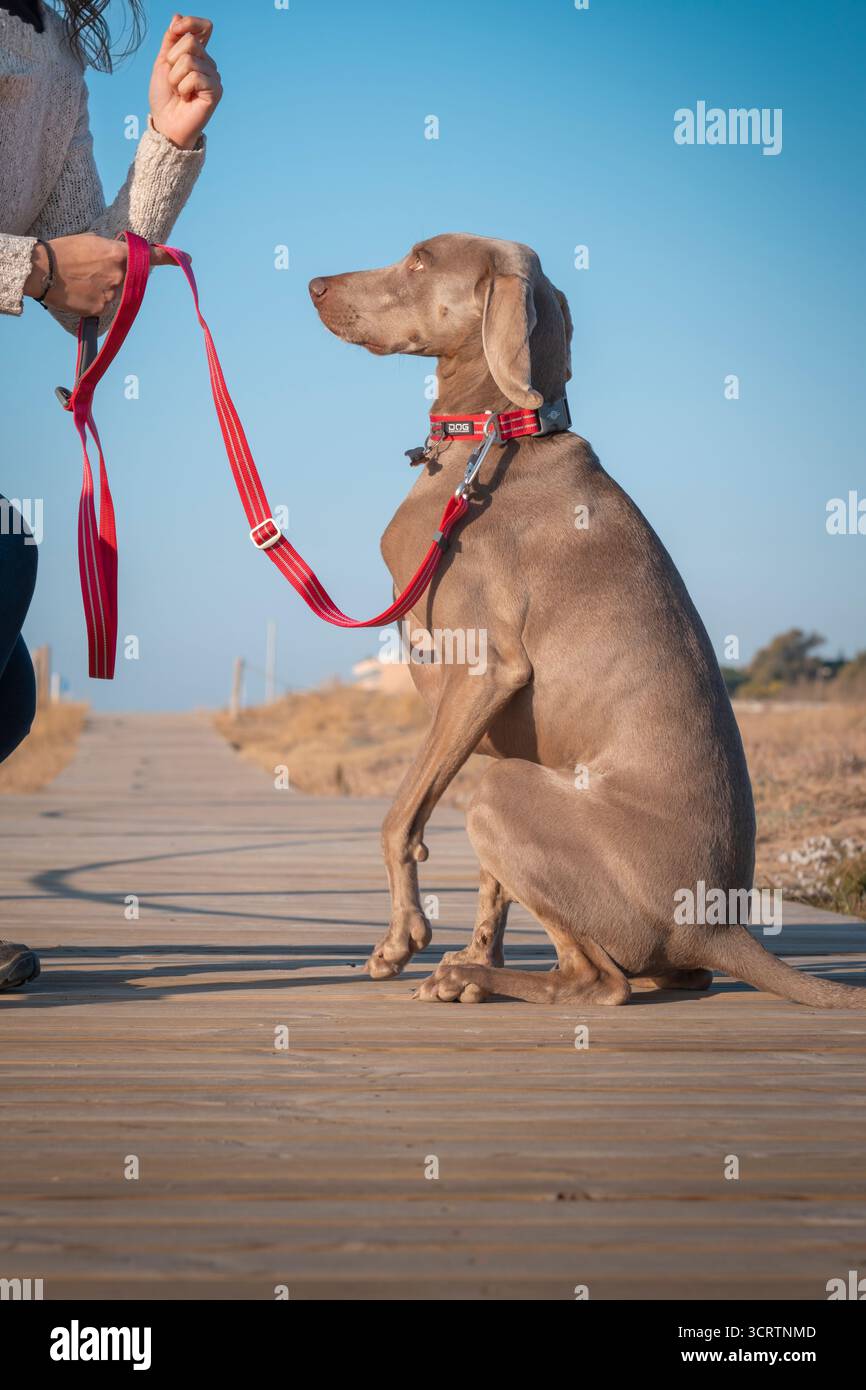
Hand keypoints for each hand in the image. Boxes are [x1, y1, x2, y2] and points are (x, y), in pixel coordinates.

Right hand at [24, 235, 173, 316]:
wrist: (43, 270)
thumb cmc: (65, 251)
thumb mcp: (93, 240)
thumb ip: (114, 250)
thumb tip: (124, 257)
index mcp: (120, 254)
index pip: (151, 257)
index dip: (169, 259)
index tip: (186, 259)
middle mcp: (121, 275)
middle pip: (133, 279)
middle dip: (122, 275)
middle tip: (99, 269)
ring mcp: (113, 294)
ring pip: (119, 294)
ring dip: (107, 288)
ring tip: (83, 279)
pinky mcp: (102, 309)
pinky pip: (107, 306)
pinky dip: (97, 300)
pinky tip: (81, 291)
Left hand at [149, 15, 221, 150]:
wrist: (166, 123)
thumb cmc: (164, 97)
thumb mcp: (163, 63)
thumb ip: (170, 40)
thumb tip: (178, 16)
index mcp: (198, 55)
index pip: (204, 27)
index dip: (190, 23)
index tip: (174, 30)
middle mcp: (209, 63)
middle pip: (190, 41)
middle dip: (173, 59)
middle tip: (173, 79)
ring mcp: (214, 77)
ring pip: (189, 60)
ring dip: (175, 77)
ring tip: (179, 91)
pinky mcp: (216, 91)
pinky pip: (195, 76)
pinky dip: (183, 87)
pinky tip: (186, 98)